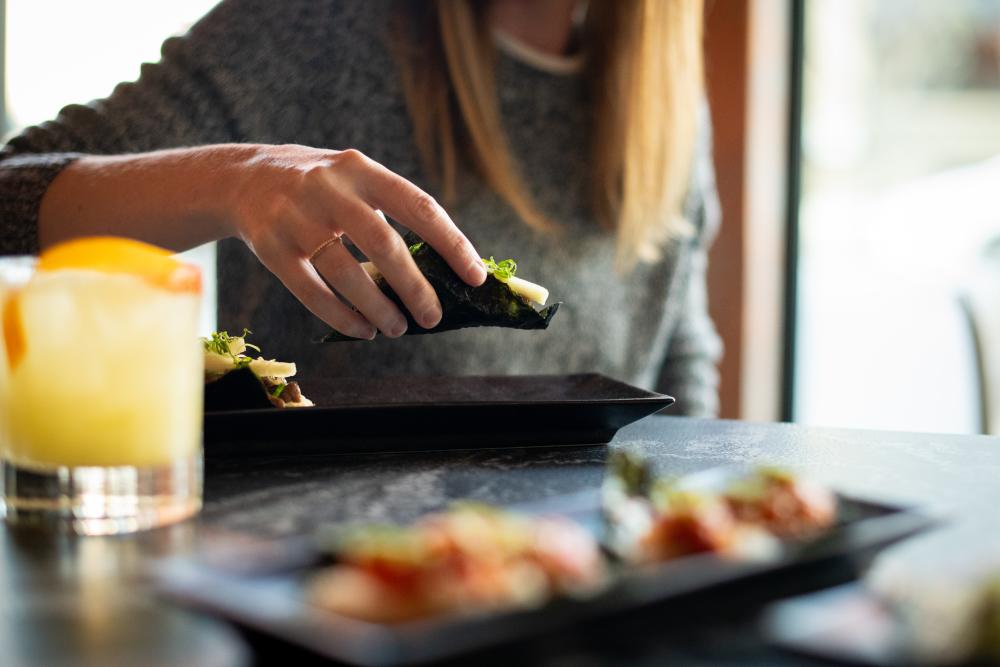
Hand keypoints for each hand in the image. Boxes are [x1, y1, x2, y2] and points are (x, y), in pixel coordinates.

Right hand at [226, 144, 486, 338]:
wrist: (243, 179)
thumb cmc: (320, 188)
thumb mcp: (355, 179)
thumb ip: (392, 212)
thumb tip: (442, 267)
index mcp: (361, 169)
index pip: (419, 206)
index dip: (452, 244)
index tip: (475, 277)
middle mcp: (329, 189)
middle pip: (383, 244)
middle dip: (414, 287)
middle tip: (433, 317)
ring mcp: (296, 218)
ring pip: (346, 274)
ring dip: (378, 308)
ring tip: (398, 328)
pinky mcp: (271, 248)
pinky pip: (311, 292)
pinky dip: (342, 317)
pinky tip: (363, 330)